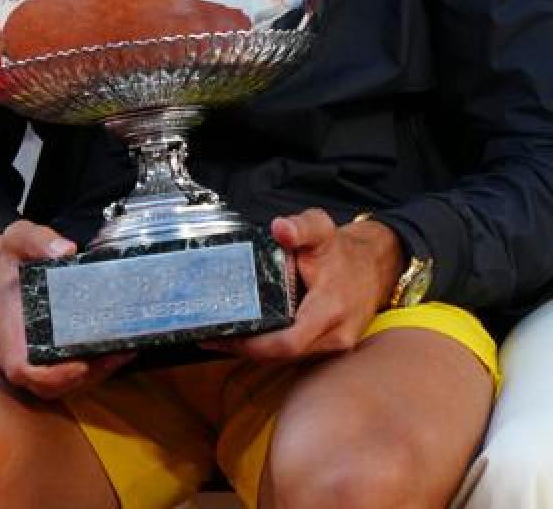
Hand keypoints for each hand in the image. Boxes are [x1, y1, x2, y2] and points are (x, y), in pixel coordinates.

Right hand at [0, 220, 131, 398]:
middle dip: (82, 378)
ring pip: (53, 386)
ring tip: (119, 354)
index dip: (53, 376)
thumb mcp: (18, 236)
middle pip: (43, 385)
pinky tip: (108, 353)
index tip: (82, 364)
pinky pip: (56, 376)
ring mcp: (18, 356)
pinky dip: (83, 371)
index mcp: (4, 323)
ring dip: (88, 376)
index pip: (21, 368)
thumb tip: (65, 251)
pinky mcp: (31, 356)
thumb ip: (38, 240)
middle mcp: (7, 349)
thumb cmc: (5, 255)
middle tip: (115, 355)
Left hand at [203, 208, 402, 361]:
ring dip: (255, 350)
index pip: (289, 342)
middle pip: (283, 355)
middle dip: (245, 349)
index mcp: (330, 309)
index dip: (254, 345)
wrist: (375, 265)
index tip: (224, 337)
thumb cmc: (342, 249)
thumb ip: (300, 227)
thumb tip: (280, 228)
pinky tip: (246, 334)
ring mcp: (336, 344)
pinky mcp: (331, 345)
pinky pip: (296, 351)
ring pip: (288, 357)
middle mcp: (335, 335)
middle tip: (209, 336)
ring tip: (219, 336)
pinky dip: (270, 345)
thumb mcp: (321, 229)